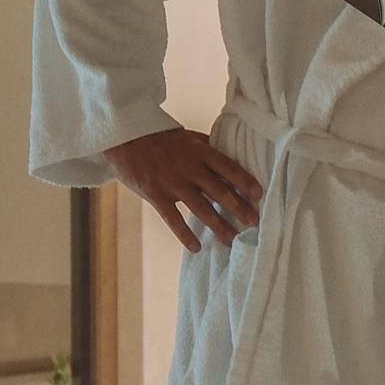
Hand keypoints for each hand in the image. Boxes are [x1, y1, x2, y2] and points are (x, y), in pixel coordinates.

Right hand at [106, 123, 263, 250]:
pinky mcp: (156, 195)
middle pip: (219, 191)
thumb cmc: (159, 137)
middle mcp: (190, 168)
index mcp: (200, 152)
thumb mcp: (187, 137)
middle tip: (254, 223)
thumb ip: (207, 147)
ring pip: (201, 208)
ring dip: (218, 225)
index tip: (259, 194)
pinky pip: (173, 219)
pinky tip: (197, 248)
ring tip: (232, 240)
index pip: (228, 167)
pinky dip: (185, 235)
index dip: (244, 180)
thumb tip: (231, 155)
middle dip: (238, 208)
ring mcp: (173, 183)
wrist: (125, 137)